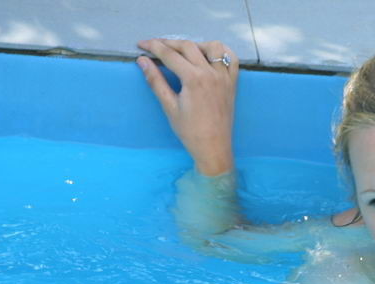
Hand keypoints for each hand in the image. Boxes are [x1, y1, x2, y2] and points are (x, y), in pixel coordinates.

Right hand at [136, 39, 238, 176]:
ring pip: (212, 47)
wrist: (213, 148)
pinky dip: (221, 51)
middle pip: (188, 46)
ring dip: (195, 44)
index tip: (141, 44)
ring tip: (182, 51)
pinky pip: (231, 59)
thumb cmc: (190, 132)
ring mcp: (224, 77)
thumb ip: (156, 81)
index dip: (153, 46)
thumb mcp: (169, 106)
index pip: (170, 54)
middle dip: (169, 43)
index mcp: (194, 79)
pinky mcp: (232, 83)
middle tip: (155, 47)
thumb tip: (142, 61)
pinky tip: (209, 55)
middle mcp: (211, 74)